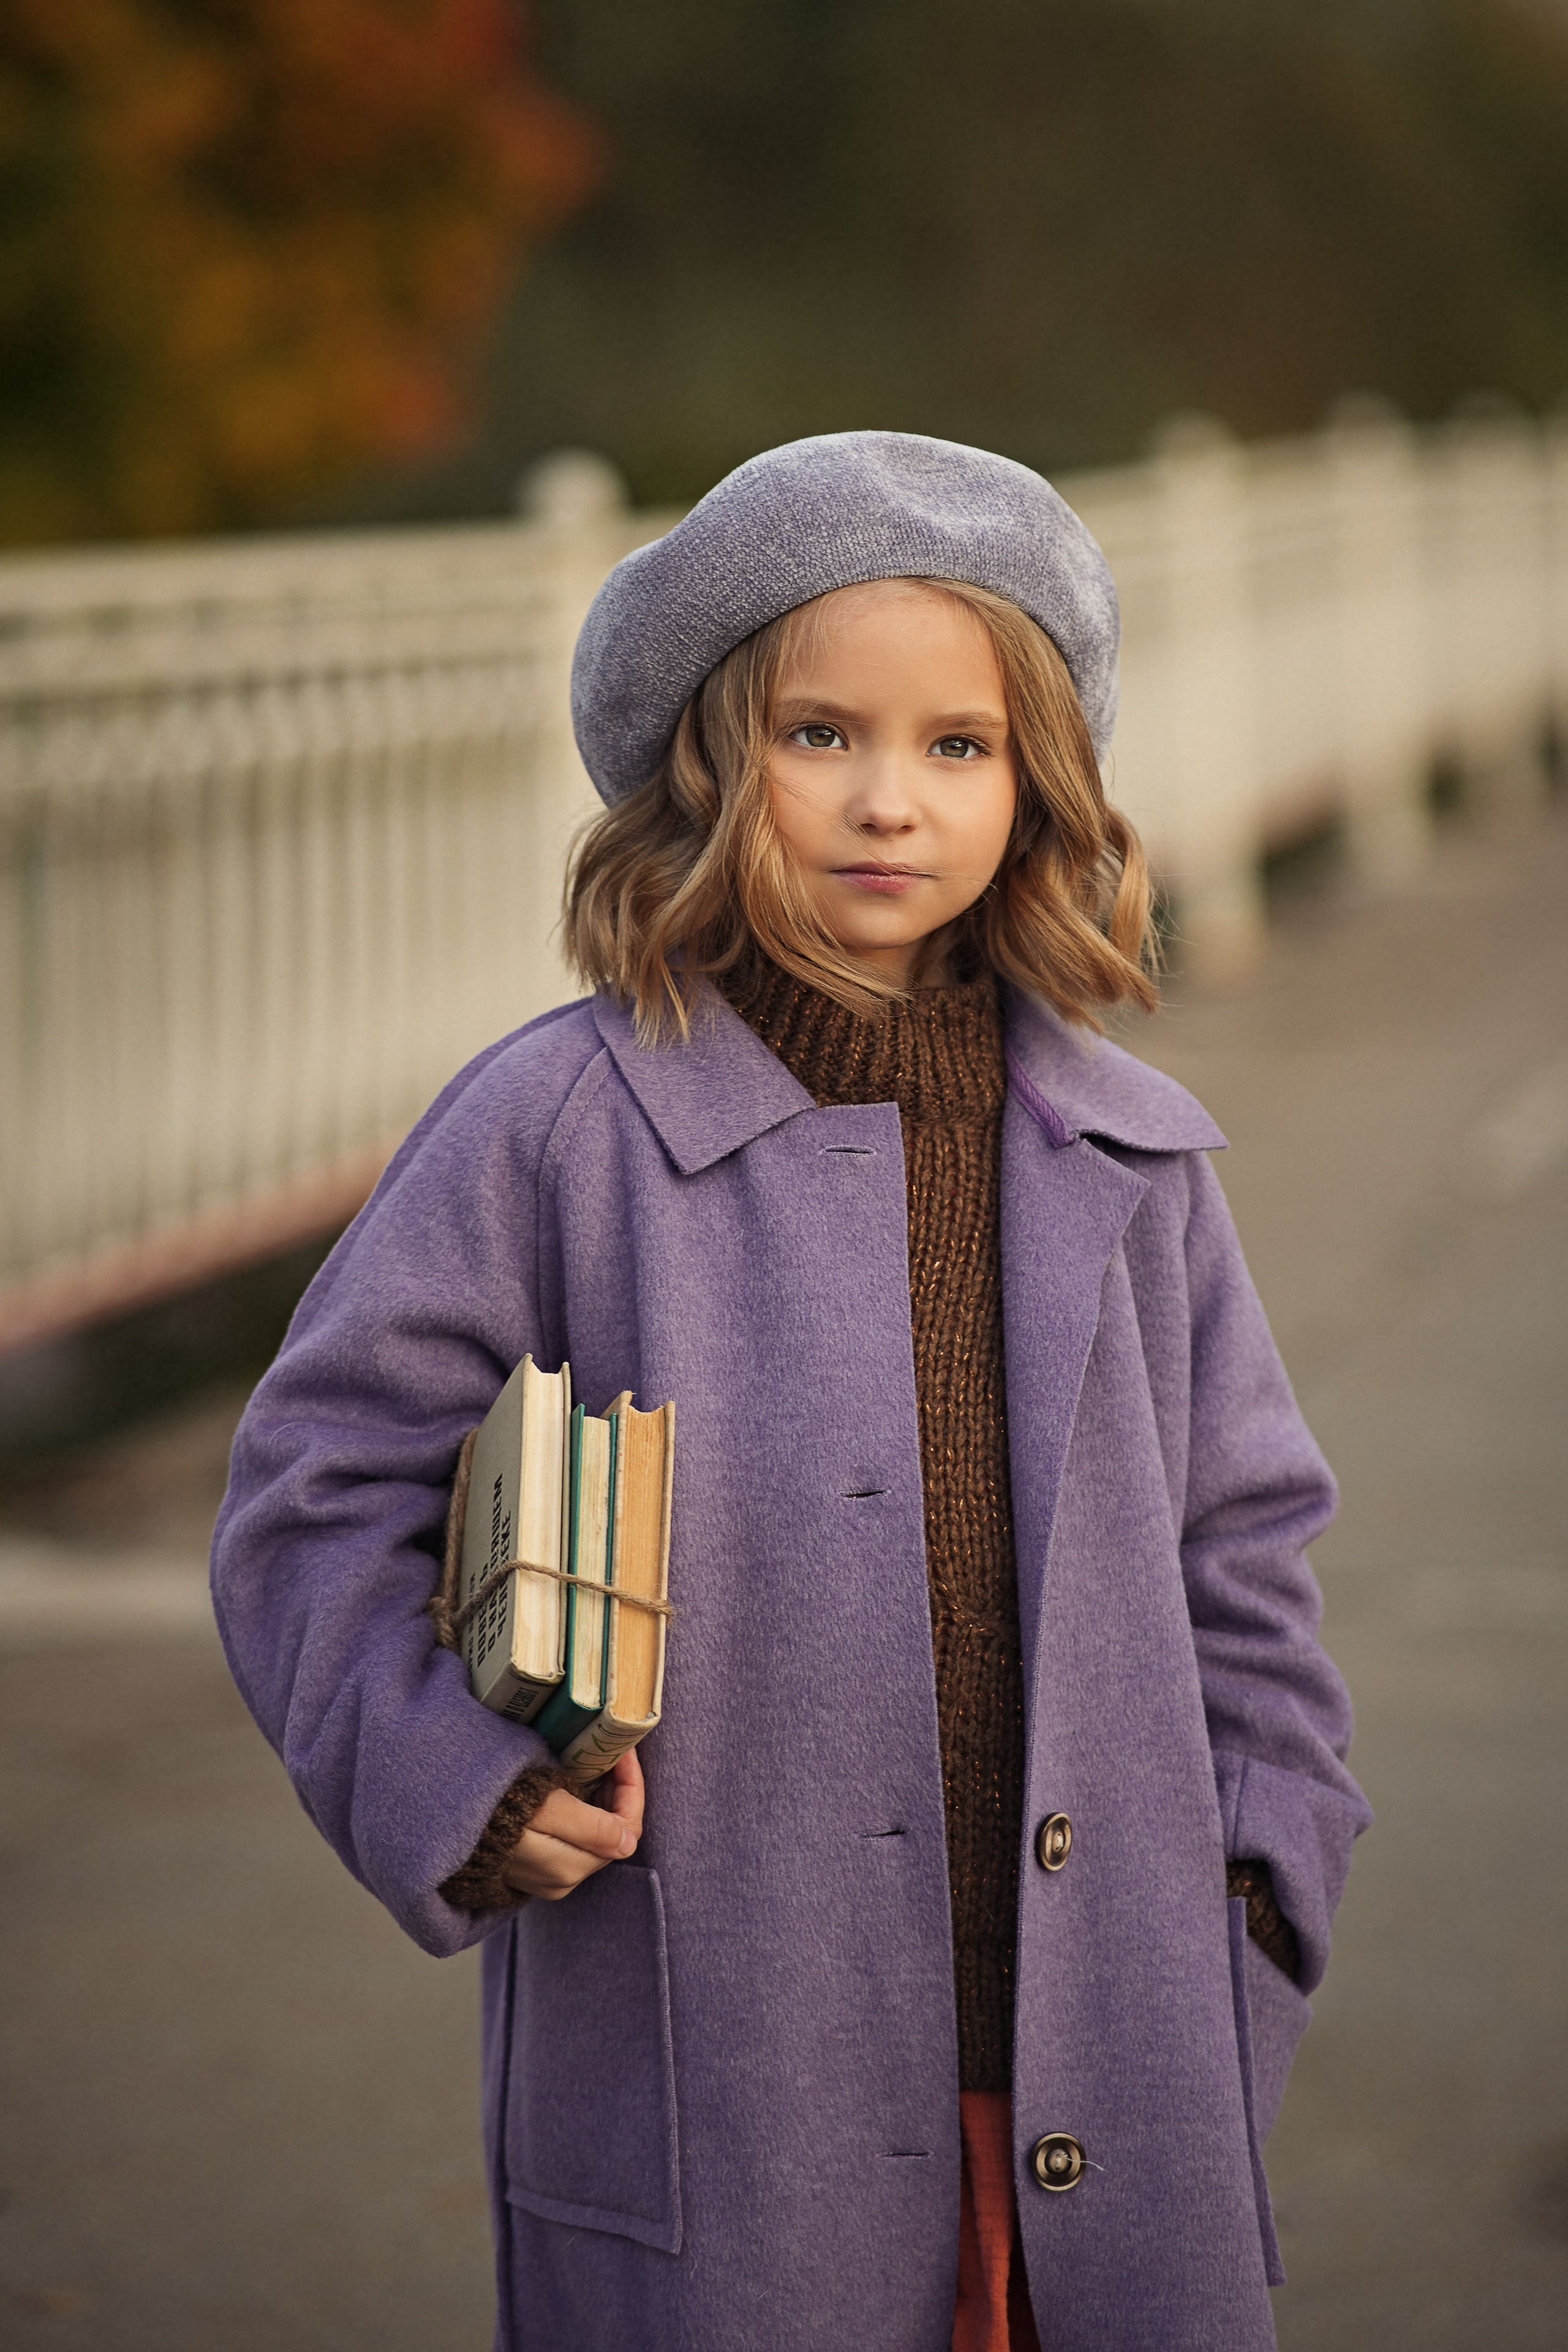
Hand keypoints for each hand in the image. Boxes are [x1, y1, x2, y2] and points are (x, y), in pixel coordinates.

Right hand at [498, 1747, 643, 1901]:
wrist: (444, 1822)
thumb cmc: (495, 1811)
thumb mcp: (546, 1810)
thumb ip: (590, 1827)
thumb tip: (629, 1843)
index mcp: (570, 1868)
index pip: (626, 1830)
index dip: (631, 1788)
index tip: (623, 1751)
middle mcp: (564, 1880)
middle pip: (614, 1834)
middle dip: (619, 1792)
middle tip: (610, 1752)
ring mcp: (549, 1876)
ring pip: (596, 1835)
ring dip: (602, 1799)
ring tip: (594, 1763)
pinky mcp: (535, 1866)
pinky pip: (575, 1838)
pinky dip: (584, 1810)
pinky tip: (576, 1784)